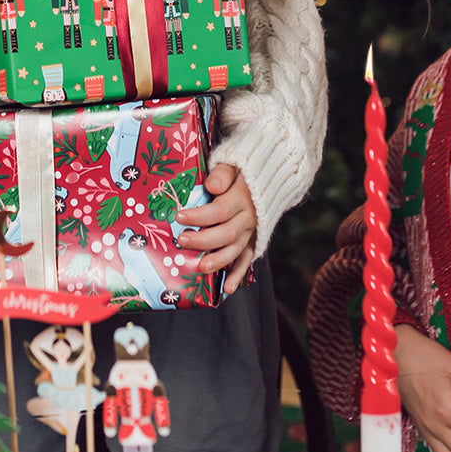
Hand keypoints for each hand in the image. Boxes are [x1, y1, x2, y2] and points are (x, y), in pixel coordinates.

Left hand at [175, 163, 256, 294]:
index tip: (179, 216)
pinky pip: (247, 259)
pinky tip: (228, 288)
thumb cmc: (242, 169)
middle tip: (182, 241)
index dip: (199, 216)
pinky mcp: (254, 240)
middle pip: (226, 233)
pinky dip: (238, 274)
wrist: (271, 176)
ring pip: (236, 250)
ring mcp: (252, 231)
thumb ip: (222, 173)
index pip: (220, 210)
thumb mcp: (232, 163)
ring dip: (218, 261)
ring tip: (200, 267)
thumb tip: (212, 186)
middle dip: (203, 240)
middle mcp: (248, 217)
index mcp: (241, 197)